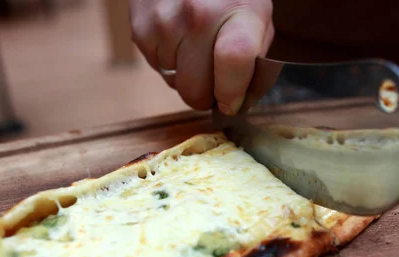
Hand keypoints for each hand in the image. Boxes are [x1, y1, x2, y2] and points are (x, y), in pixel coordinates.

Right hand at [129, 0, 273, 114]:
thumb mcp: (258, 17)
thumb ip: (255, 61)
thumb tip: (238, 102)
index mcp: (236, 11)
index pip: (233, 64)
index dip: (232, 94)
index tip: (232, 102)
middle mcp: (197, 16)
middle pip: (196, 90)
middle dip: (206, 94)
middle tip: (214, 80)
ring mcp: (163, 23)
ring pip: (174, 83)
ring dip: (187, 75)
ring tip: (196, 47)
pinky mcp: (140, 29)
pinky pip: (157, 68)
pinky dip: (169, 62)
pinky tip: (179, 38)